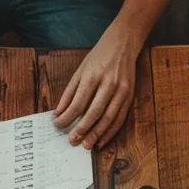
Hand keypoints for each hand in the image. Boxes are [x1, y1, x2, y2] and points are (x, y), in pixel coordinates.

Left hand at [52, 31, 141, 148]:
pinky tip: (102, 140)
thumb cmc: (98, 57)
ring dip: (97, 134)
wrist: (122, 44)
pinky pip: (120, 118)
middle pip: (94, 113)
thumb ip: (69, 93)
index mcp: (92, 76)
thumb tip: (59, 112)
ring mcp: (121, 90)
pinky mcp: (130, 95)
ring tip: (86, 144)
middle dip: (82, 130)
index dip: (67, 117)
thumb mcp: (80, 70)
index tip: (58, 125)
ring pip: (109, 118)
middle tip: (72, 141)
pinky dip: (111, 131)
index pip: (78, 103)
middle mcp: (108, 84)